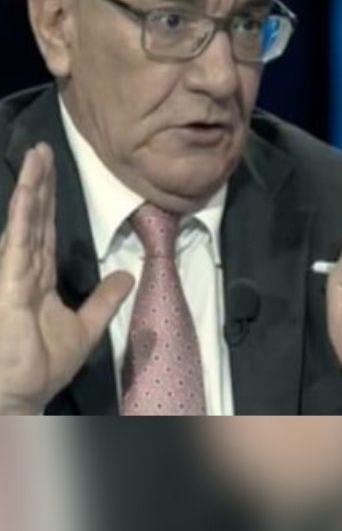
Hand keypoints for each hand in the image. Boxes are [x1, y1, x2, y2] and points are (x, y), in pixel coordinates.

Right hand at [0, 143, 133, 413]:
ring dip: (32, 189)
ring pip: (25, 222)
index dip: (51, 200)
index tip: (53, 170)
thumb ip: (105, 299)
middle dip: (40, 182)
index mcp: (38, 277)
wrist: (20, 395)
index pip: (47, 229)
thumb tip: (128, 274)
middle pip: (35, 217)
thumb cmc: (41, 365)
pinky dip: (24, 217)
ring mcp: (13, 274)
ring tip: (37, 157)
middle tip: (44, 148)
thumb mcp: (86, 327)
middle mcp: (23, 268)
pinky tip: (29, 193)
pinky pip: (19, 244)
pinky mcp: (10, 284)